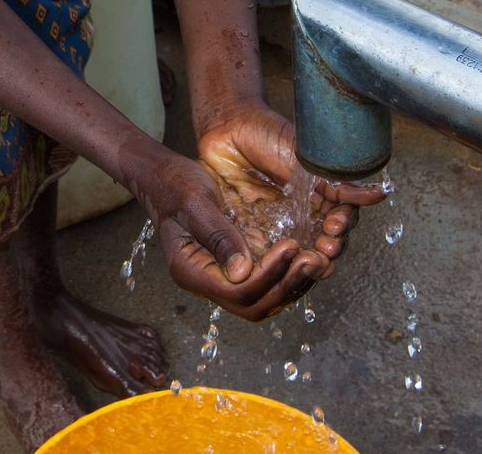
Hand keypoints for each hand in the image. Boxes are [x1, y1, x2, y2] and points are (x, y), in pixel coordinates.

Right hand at [119, 139, 329, 320]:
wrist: (164, 176)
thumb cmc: (176, 185)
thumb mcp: (196, 203)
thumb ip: (218, 236)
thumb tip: (241, 272)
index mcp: (190, 270)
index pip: (236, 292)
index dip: (268, 275)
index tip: (290, 246)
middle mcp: (206, 281)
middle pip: (253, 306)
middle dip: (286, 286)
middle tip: (312, 258)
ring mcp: (220, 277)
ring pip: (262, 301)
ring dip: (291, 285)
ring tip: (316, 259)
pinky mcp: (234, 267)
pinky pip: (264, 285)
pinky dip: (287, 276)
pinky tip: (305, 255)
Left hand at [197, 104, 386, 262]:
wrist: (228, 130)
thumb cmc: (268, 135)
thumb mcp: (307, 159)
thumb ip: (338, 181)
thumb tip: (376, 194)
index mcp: (321, 195)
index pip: (341, 221)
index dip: (341, 227)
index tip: (335, 226)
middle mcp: (303, 213)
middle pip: (324, 242)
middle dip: (329, 247)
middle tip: (325, 245)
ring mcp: (280, 223)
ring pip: (300, 251)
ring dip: (308, 257)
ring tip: (308, 255)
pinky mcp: (255, 231)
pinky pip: (269, 252)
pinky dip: (278, 260)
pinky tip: (281, 258)